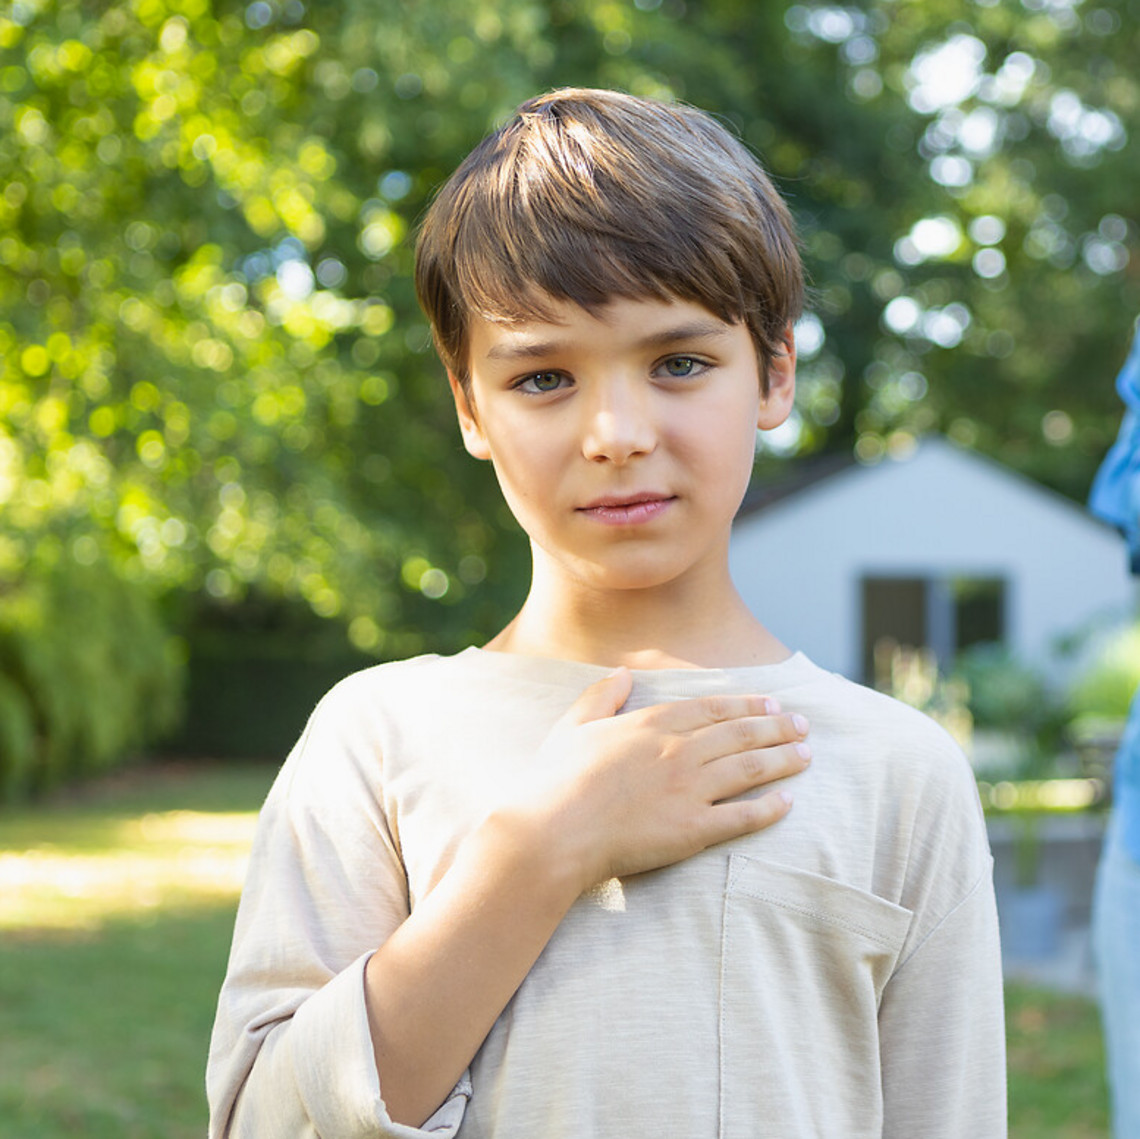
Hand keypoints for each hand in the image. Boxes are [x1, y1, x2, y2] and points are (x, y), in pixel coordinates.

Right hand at [498, 668, 809, 888]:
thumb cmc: (555, 780)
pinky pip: (742, 816)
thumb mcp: (573, 726)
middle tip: (803, 725)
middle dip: (777, 727)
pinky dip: (769, 808)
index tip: (772, 702)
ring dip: (783, 760)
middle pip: (741, 734)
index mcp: (652, 724)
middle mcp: (679, 751)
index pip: (713, 709)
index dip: (747, 704)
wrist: (553, 832)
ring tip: (806, 756)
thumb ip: (601, 697)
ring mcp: (690, 789)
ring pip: (750, 769)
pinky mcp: (693, 829)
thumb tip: (622, 673)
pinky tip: (788, 802)